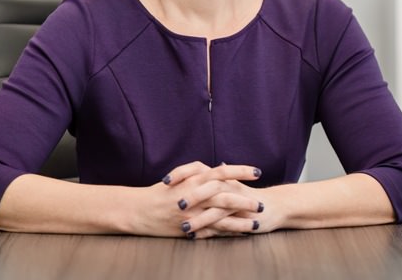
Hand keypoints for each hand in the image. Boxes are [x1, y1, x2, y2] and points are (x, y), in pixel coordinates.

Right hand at [130, 161, 263, 238]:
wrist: (139, 210)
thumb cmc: (160, 191)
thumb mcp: (180, 176)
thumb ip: (201, 171)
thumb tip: (221, 168)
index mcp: (193, 180)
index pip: (222, 172)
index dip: (241, 171)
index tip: (258, 172)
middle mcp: (195, 196)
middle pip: (226, 196)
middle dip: (245, 200)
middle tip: (261, 203)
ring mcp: (193, 214)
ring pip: (222, 217)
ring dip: (240, 220)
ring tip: (256, 222)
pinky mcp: (190, 229)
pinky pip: (212, 232)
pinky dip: (227, 233)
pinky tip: (240, 234)